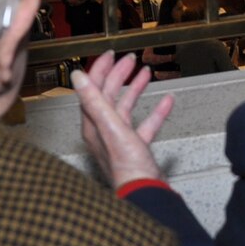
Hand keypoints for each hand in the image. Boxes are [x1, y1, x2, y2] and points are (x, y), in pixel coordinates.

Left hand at [72, 50, 172, 188]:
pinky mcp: (135, 147)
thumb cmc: (126, 165)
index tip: (111, 54)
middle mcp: (104, 130)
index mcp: (94, 123)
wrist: (144, 191)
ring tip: (146, 74)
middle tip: (130, 59)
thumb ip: (94, 99)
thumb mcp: (110, 126)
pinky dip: (155, 111)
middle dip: (120, 74)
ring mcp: (120, 139)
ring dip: (136, 88)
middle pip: (110, 95)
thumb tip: (78, 75)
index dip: (101, 69)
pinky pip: (145, 124)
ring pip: (126, 107)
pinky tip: (167, 101)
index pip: (94, 89)